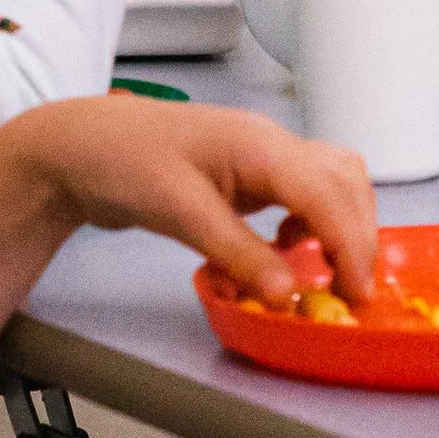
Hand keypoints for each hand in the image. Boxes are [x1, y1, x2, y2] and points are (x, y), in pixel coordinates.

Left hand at [0, 97, 379, 390]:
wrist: (80, 144)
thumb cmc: (122, 163)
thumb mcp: (181, 214)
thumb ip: (239, 254)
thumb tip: (287, 295)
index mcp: (260, 145)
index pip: (330, 195)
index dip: (353, 246)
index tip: (358, 292)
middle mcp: (272, 143)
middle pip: (346, 183)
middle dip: (358, 237)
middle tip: (351, 290)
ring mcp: (264, 154)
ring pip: (334, 181)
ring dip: (342, 224)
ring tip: (327, 269)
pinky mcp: (251, 170)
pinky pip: (306, 190)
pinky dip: (314, 220)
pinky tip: (286, 247)